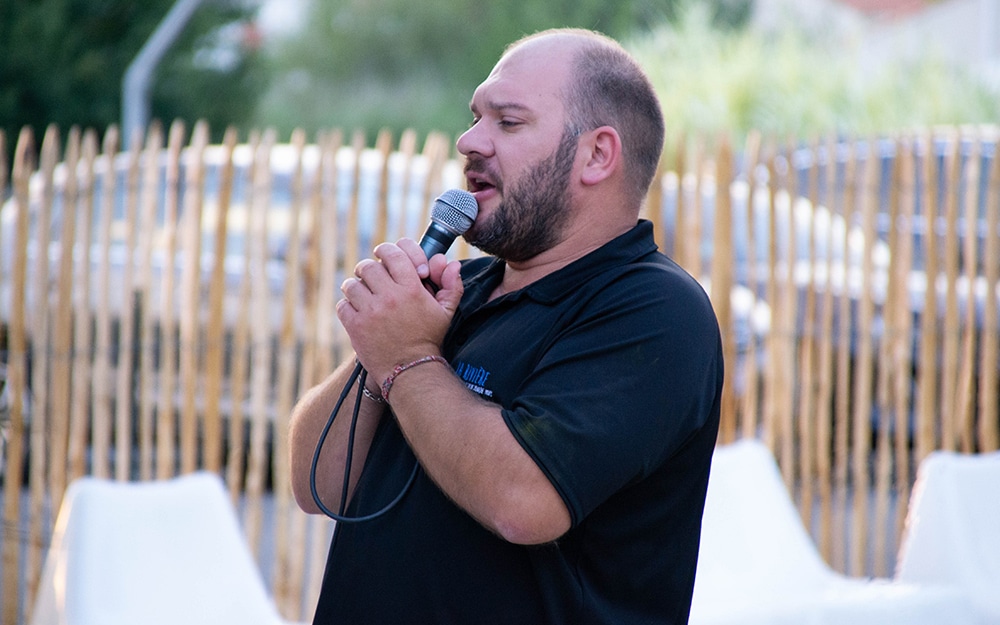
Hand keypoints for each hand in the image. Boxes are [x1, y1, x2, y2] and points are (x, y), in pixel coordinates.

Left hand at [336, 240, 462, 381]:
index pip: (393, 253)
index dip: (387, 251)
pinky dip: (348, 307)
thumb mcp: (446, 312)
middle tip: (373, 278)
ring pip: (351, 284)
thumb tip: (451, 264)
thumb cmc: (428, 339)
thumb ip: (451, 285)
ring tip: (364, 296)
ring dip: (356, 287)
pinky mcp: (355, 326)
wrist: (410, 370)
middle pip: (368, 266)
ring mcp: (370, 312)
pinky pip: (342, 305)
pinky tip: (358, 312)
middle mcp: (390, 297)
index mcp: (412, 289)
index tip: (385, 257)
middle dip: (369, 270)